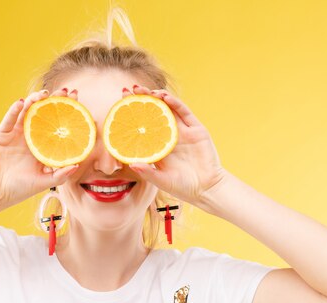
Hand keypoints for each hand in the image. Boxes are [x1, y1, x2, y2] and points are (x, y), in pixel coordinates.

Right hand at [0, 87, 79, 211]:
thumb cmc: (19, 189)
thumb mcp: (43, 183)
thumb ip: (60, 175)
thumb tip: (77, 165)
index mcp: (42, 146)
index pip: (57, 125)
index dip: (67, 113)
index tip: (79, 102)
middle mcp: (30, 137)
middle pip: (44, 114)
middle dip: (55, 101)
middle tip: (66, 91)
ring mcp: (15, 134)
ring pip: (27, 112)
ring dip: (35, 100)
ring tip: (44, 94)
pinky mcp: (1, 134)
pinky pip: (9, 119)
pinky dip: (14, 110)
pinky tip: (22, 102)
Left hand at [123, 85, 225, 206]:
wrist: (206, 189)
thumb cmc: (182, 187)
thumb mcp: (161, 180)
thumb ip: (148, 172)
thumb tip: (132, 164)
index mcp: (158, 145)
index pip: (142, 125)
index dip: (131, 114)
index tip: (119, 105)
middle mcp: (169, 135)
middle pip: (153, 112)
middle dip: (141, 100)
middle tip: (128, 90)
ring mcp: (183, 131)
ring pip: (168, 108)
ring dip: (156, 97)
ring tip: (144, 90)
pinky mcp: (196, 129)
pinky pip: (184, 112)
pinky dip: (174, 103)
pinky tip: (164, 97)